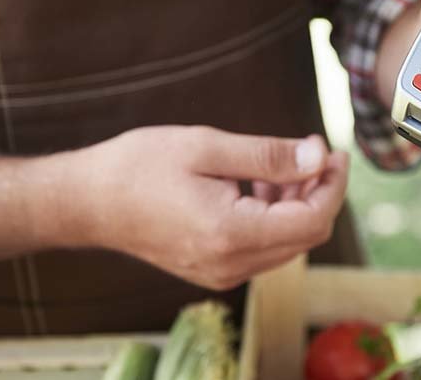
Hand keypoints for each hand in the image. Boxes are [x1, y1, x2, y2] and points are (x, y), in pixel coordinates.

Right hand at [63, 126, 348, 289]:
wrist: (86, 202)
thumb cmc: (138, 166)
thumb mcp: (207, 147)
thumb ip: (269, 156)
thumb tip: (319, 156)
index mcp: (231, 234)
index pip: (313, 220)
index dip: (332, 185)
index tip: (333, 152)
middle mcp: (230, 264)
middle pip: (305, 236)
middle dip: (317, 193)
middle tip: (311, 153)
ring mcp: (221, 274)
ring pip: (287, 245)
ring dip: (295, 206)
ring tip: (276, 167)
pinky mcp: (213, 271)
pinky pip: (262, 250)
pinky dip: (272, 219)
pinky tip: (255, 188)